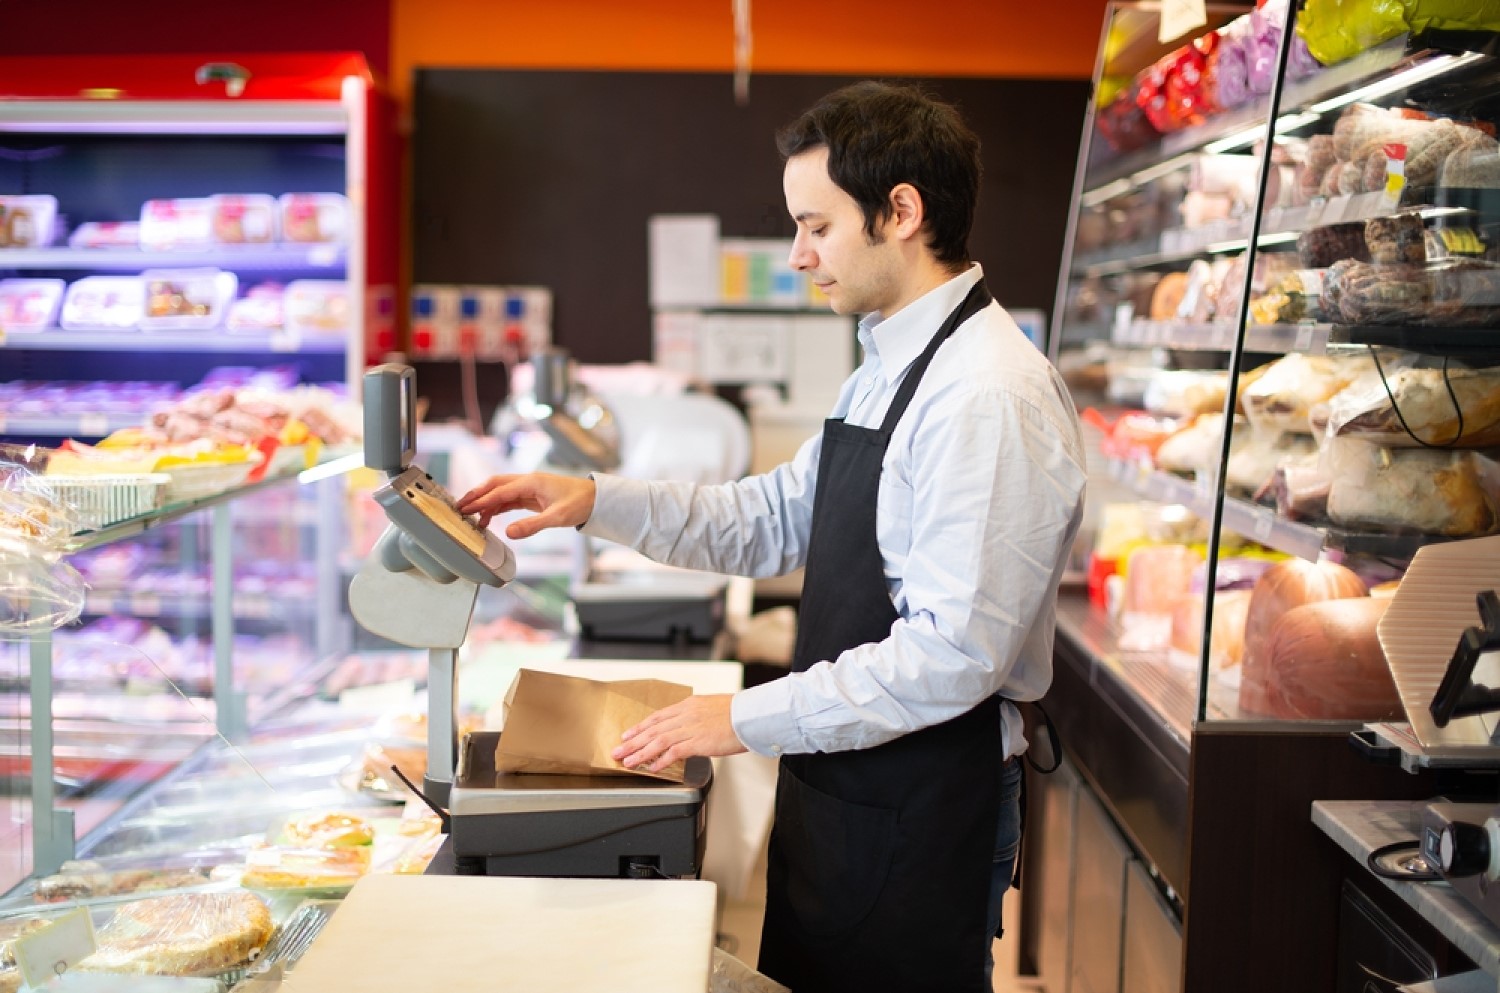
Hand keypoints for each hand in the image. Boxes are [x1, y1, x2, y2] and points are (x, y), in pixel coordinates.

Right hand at [456, 472, 596, 538]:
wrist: (595, 499)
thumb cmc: (579, 503)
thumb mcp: (556, 517)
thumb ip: (532, 525)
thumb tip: (509, 533)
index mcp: (531, 482)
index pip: (500, 491)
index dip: (482, 501)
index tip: (466, 509)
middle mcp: (527, 481)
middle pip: (495, 485)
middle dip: (477, 495)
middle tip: (460, 507)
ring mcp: (529, 488)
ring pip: (500, 491)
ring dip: (485, 502)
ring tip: (470, 516)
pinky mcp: (532, 496)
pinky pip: (509, 499)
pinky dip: (496, 507)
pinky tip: (488, 517)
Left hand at [612, 694, 746, 772]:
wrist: (751, 715)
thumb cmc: (739, 713)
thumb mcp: (714, 708)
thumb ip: (699, 716)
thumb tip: (692, 727)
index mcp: (689, 705)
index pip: (658, 717)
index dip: (640, 726)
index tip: (628, 734)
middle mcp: (686, 715)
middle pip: (652, 729)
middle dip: (633, 741)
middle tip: (618, 750)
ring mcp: (690, 728)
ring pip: (658, 741)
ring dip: (640, 753)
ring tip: (628, 762)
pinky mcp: (697, 742)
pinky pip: (673, 752)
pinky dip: (660, 761)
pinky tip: (651, 767)